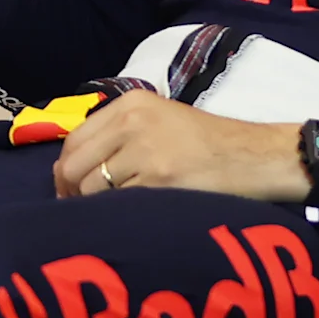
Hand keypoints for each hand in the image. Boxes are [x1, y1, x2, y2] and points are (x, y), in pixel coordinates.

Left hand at [53, 94, 312, 204]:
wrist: (254, 156)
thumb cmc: (208, 143)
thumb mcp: (160, 120)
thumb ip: (119, 134)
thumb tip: (72, 169)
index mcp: (130, 103)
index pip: (74, 140)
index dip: (65, 171)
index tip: (68, 191)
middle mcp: (133, 121)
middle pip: (74, 165)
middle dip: (71, 193)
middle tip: (80, 211)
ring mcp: (145, 150)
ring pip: (92, 189)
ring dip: (98, 206)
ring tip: (116, 212)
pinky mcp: (159, 179)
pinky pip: (119, 204)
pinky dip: (121, 214)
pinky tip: (136, 215)